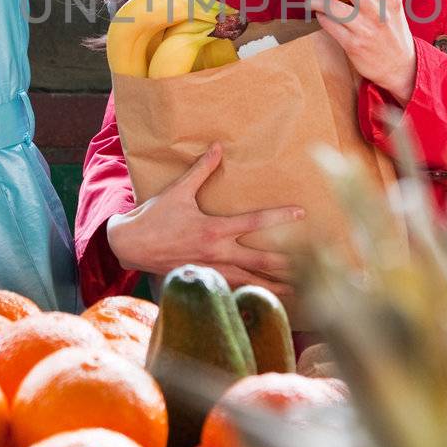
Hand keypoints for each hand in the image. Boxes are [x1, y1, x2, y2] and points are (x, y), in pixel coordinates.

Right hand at [105, 143, 303, 295]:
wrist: (129, 246)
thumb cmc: (154, 217)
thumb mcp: (178, 190)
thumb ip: (202, 170)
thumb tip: (219, 147)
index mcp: (213, 229)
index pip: (254, 222)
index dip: (279, 217)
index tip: (301, 213)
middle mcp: (217, 253)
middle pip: (261, 259)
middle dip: (290, 263)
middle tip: (317, 266)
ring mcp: (212, 270)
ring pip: (251, 280)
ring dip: (276, 285)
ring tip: (300, 291)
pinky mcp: (205, 280)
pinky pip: (234, 289)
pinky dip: (253, 294)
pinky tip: (268, 299)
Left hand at [308, 0, 418, 103]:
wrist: (400, 67)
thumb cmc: (394, 29)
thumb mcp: (396, 4)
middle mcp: (380, 12)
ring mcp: (366, 29)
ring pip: (334, 8)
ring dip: (317, 0)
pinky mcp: (354, 45)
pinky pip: (330, 26)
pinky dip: (321, 18)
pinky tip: (318, 14)